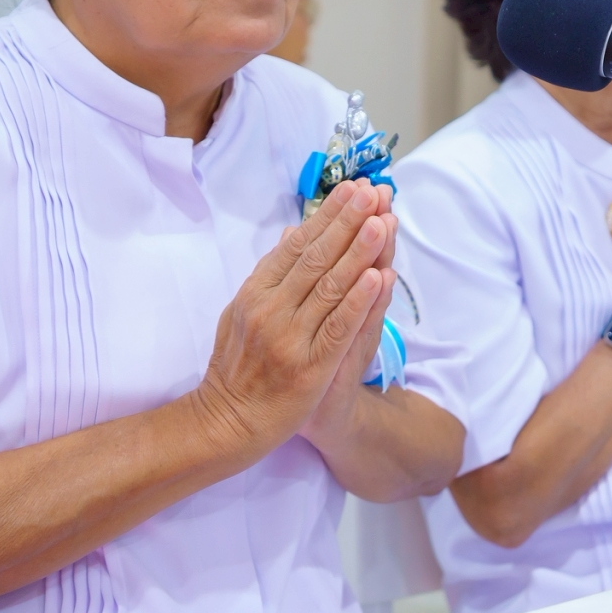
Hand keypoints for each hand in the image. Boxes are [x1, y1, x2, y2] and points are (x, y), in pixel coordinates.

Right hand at [193, 180, 392, 457]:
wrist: (229, 422)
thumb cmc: (238, 367)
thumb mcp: (243, 312)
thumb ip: (269, 274)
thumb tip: (292, 232)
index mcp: (255, 292)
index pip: (296, 245)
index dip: (326, 215)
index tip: (350, 189)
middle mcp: (271, 309)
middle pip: (315, 258)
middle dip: (346, 222)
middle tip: (371, 192)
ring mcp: (290, 338)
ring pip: (330, 287)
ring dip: (358, 252)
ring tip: (382, 222)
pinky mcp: (309, 367)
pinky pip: (337, 328)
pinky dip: (358, 301)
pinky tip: (376, 277)